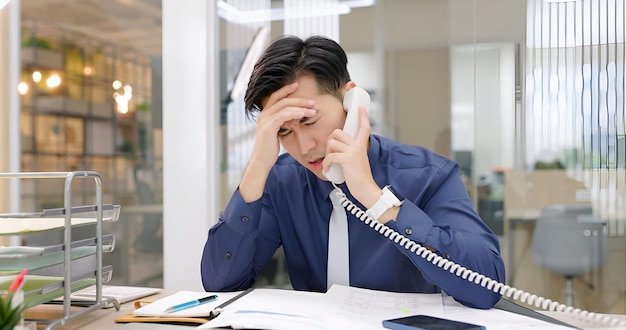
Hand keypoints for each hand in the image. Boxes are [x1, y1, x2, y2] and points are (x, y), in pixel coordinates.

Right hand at [239, 82, 315, 201]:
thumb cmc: (270, 149)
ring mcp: (265, 120)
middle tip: (312, 101)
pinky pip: (284, 115)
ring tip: (312, 110)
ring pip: (285, 106)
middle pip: (282, 99)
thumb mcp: (277, 133)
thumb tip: (294, 118)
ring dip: (300, 107)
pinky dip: (295, 113)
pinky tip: (303, 115)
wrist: (262, 161)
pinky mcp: (269, 127)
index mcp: (264, 115)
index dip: (286, 90)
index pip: (275, 97)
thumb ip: (283, 123)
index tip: (297, 85)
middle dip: (298, 99)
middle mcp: (263, 115)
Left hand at [323, 107, 380, 205]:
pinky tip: (328, 169)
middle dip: (329, 141)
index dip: (363, 117)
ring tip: (330, 163)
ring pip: (332, 143)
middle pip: (338, 132)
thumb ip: (351, 154)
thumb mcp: (358, 162)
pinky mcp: (347, 159)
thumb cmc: (361, 179)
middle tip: (330, 152)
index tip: (361, 108)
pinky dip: (326, 164)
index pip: (364, 128)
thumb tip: (338, 152)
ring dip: (327, 153)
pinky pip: (330, 156)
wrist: (366, 190)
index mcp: (362, 146)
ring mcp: (353, 152)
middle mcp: (358, 146)